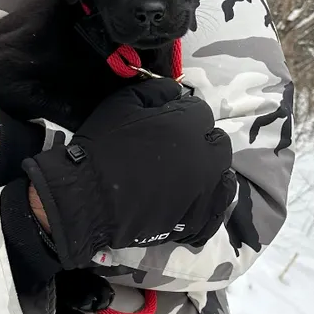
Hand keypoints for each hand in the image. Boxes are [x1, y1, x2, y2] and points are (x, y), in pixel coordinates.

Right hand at [21, 80, 235, 271]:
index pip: (202, 112)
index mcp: (189, 127)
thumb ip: (155, 91)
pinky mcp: (195, 222)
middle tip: (180, 150)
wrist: (88, 198)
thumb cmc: (104, 148)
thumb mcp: (123, 103)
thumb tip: (176, 92)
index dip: (185, 115)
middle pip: (219, 145)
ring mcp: (203, 194)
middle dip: (203, 142)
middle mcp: (204, 159)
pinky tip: (197, 204)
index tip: (170, 122)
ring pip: (225, 181)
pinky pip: (215, 215)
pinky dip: (209, 208)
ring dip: (213, 174)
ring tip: (193, 178)